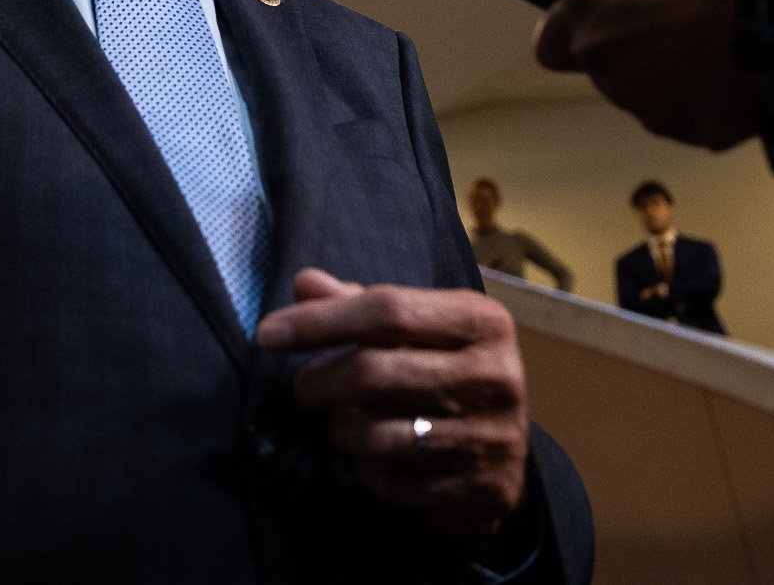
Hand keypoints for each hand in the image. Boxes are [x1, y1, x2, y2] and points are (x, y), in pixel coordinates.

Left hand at [258, 268, 529, 541]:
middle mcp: (496, 375)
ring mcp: (493, 437)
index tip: (269, 334)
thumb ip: (358, 304)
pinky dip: (366, 469)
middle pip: (375, 372)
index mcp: (483, 321)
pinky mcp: (482, 491)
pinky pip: (392, 481)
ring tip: (340, 419)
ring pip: (378, 434)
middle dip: (321, 381)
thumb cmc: (447, 373)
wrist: (505, 455)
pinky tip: (371, 456)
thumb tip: (304, 283)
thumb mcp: (416, 330)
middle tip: (303, 387)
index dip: (320, 322)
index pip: (388, 310)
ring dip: (340, 428)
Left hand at [531, 0, 773, 148]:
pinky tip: (742, 75)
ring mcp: (645, 103)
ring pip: (654, 102)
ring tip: (723, 49)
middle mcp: (605, 60)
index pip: (551, 47)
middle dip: (640, 60)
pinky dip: (715, 108)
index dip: (575, 42)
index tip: (600, 35)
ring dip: (678, 86)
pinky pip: (699, 123)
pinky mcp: (690, 132)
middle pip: (610, 74)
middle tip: (687, 33)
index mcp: (590, 10)